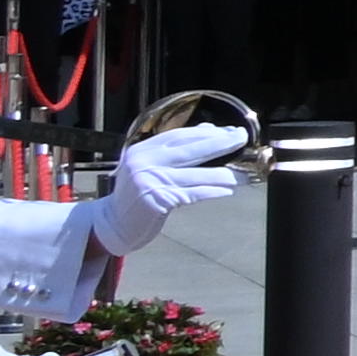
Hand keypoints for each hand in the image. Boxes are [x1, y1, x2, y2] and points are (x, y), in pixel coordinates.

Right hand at [106, 114, 256, 235]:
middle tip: (241, 138)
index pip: (180, 136)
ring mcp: (150, 181)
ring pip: (197, 174)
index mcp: (143, 149)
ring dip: (224, 174)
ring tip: (244, 174)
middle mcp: (144, 162)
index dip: (208, 132)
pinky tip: (227, 190)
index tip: (230, 130)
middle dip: (221, 143)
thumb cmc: (137, 195)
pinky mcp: (158, 200)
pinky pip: (193, 193)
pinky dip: (212, 191)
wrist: (112, 224)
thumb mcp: (149, 167)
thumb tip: (209, 131)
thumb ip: (174, 151)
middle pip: (191, 149)